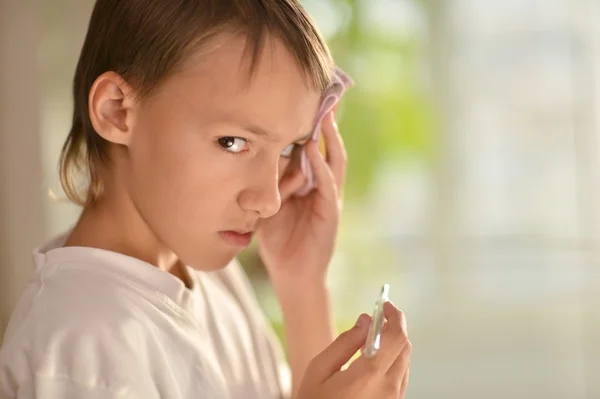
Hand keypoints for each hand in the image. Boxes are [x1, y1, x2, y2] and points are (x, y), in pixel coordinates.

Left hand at [256, 111, 345, 285]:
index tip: (304, 97)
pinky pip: (327, 187)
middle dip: (326, 121)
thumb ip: (266, 183)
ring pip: (333, 161)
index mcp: (309, 183)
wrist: (292, 275)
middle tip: (323, 93)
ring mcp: (330, 199)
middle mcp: (323, 186)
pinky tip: (314, 152)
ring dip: (330, 138)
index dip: (311, 124)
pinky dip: (321, 169)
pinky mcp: (330, 214)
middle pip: (328, 147)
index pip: (313, 146)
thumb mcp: (269, 204)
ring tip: (325, 114)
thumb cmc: (279, 241)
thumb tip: (249, 158)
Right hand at [296, 302, 411, 398]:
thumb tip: (365, 320)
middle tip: (378, 318)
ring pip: (405, 362)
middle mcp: (388, 389)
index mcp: (369, 376)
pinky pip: (401, 377)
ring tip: (372, 340)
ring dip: (394, 345)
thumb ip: (345, 342)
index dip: (394, 316)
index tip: (385, 305)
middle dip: (395, 328)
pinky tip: (374, 360)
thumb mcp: (319, 370)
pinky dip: (393, 362)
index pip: (396, 336)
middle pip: (405, 347)